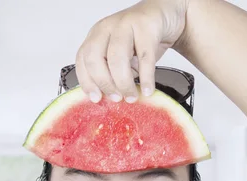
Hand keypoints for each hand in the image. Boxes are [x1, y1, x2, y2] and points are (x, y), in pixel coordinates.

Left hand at [76, 0, 190, 102]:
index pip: (82, 59)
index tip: (96, 99)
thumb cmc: (140, 40)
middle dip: (105, 83)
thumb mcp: (121, 55)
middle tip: (116, 98)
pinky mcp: (146, 27)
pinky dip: (146, 77)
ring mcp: (125, 25)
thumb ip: (113, 72)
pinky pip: (145, 57)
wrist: (163, 16)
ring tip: (132, 97)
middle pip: (95, 58)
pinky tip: (147, 90)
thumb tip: (111, 99)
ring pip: (117, 57)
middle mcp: (107, 28)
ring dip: (123, 82)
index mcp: (96, 36)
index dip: (87, 81)